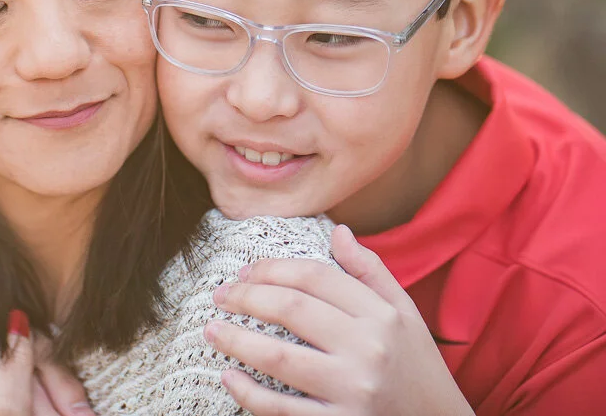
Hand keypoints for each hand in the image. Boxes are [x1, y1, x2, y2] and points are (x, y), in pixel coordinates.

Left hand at [203, 224, 473, 415]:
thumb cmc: (417, 367)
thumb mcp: (405, 314)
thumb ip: (371, 271)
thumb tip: (339, 231)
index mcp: (381, 316)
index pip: (314, 277)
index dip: (271, 268)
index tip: (244, 271)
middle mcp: (368, 349)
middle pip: (290, 309)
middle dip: (245, 297)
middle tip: (220, 296)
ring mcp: (353, 390)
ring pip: (277, 358)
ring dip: (235, 340)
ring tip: (212, 330)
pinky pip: (281, 410)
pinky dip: (248, 393)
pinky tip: (228, 376)